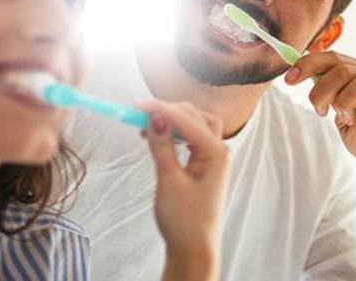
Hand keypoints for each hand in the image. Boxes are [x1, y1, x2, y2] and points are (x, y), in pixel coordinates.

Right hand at [139, 100, 228, 280]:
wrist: (193, 249)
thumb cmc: (184, 220)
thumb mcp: (169, 180)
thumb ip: (162, 146)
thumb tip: (154, 118)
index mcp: (215, 153)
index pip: (187, 119)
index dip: (161, 109)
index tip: (136, 106)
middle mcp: (219, 150)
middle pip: (195, 116)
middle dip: (168, 111)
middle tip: (139, 114)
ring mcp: (213, 157)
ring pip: (195, 124)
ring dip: (172, 120)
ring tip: (146, 126)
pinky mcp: (205, 164)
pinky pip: (192, 137)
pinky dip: (175, 132)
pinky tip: (158, 136)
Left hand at [284, 51, 355, 191]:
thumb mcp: (340, 110)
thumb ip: (327, 91)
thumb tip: (299, 70)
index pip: (333, 58)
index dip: (308, 65)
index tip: (289, 79)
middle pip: (345, 69)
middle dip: (322, 90)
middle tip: (319, 111)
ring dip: (346, 101)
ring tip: (344, 119)